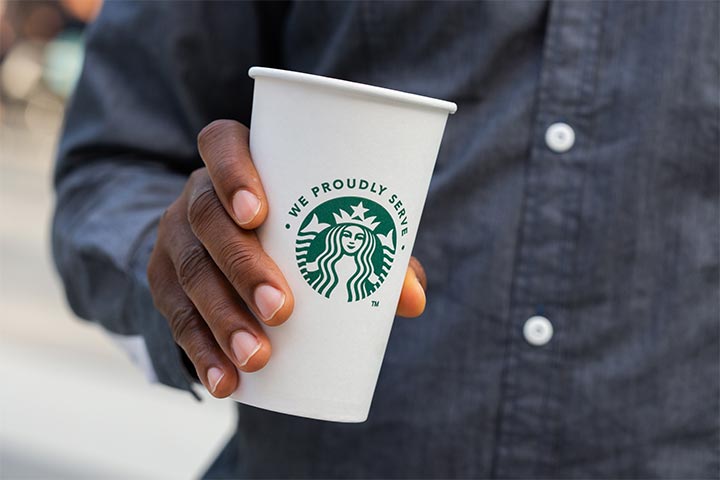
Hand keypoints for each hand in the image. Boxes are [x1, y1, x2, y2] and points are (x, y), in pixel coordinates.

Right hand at [147, 120, 426, 397]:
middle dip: (242, 266)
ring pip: (190, 274)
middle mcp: (197, 196)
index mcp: (235, 162)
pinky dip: (201, 353)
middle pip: (206, 219)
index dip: (232, 173)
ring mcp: (177, 239)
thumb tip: (412, 301)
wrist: (233, 248)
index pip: (220, 144)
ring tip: (257, 357)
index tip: (258, 214)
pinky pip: (175, 318)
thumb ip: (374, 253)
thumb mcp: (328, 227)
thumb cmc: (297, 228)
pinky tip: (225, 383)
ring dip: (222, 319)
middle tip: (281, 309)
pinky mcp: (164, 283)